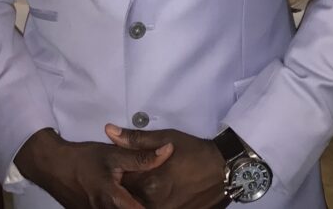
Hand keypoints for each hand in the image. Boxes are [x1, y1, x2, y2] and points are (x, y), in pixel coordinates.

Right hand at [16, 128, 173, 208]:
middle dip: (139, 205)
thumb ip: (142, 157)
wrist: (52, 165)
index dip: (151, 207)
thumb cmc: (84, 159)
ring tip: (135, 196)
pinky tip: (120, 198)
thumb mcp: (114, 154)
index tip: (165, 202)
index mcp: (113, 200)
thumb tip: (168, 151)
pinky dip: (116, 206)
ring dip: (127, 205)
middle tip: (152, 198)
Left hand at [107, 124, 228, 208]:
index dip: (121, 175)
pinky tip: (162, 193)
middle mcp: (155, 203)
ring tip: (154, 184)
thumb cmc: (193, 151)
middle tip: (142, 177)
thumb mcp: (165, 138)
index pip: (121, 182)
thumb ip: (135, 140)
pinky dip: (153, 202)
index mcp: (149, 183)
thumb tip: (109, 131)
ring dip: (141, 196)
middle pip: (130, 198)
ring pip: (141, 205)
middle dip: (130, 188)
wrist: (223, 169)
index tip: (124, 168)